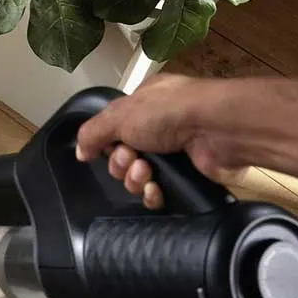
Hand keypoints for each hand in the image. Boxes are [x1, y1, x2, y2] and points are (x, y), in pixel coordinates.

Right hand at [75, 74, 245, 208]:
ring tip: (145, 171)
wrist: (217, 129)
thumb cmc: (169, 111)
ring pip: (139, 176)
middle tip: (131, 158)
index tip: (108, 148)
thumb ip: (92, 133)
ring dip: (136, 178)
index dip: (107, 143)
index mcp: (144, 104)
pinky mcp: (187, 175)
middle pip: (123, 157)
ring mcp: (174, 152)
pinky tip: (155, 188)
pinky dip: (153, 193)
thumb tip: (80, 152)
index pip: (114, 129)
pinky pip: (159, 192)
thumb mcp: (119, 114)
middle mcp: (159, 126)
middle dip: (121, 163)